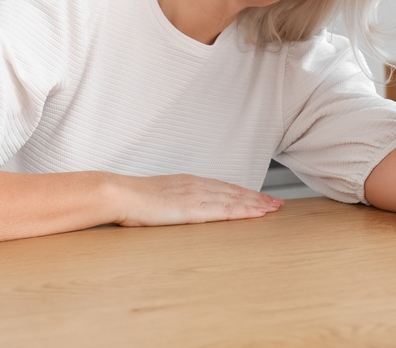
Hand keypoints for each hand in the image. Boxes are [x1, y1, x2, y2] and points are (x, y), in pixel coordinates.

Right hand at [114, 174, 282, 226]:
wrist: (119, 194)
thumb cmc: (131, 200)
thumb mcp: (156, 199)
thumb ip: (170, 202)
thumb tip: (174, 210)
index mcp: (187, 183)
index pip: (222, 187)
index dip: (242, 193)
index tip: (258, 197)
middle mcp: (195, 185)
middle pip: (233, 191)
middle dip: (256, 198)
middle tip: (276, 203)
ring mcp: (195, 195)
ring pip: (233, 199)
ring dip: (255, 204)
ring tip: (273, 208)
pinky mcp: (192, 208)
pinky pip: (224, 209)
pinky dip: (243, 210)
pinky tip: (256, 213)